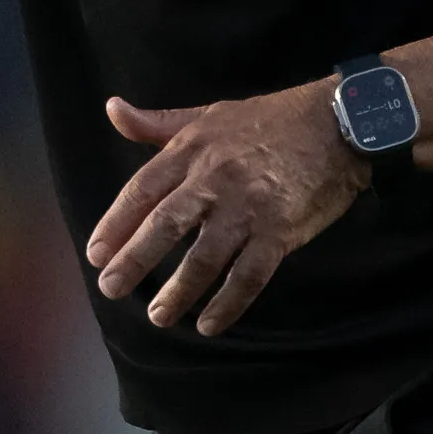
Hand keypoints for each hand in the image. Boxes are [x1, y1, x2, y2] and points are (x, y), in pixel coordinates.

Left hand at [83, 82, 369, 337]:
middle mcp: (213, 181)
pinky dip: (228, 304)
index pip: (141, 190)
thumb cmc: (268, 119)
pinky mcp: (280, 232)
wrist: (337, 124)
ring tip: (158, 316)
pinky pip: (249, 276)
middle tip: (110, 288)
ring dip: (179, 291)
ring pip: (205, 258)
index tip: (95, 253)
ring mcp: (248, 208)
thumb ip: (156, 123)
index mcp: (191, 152)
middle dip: (134, 261)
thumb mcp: (207, 114)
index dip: (115, 223)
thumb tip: (112, 109)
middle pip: (164, 226)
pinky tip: (209, 324)